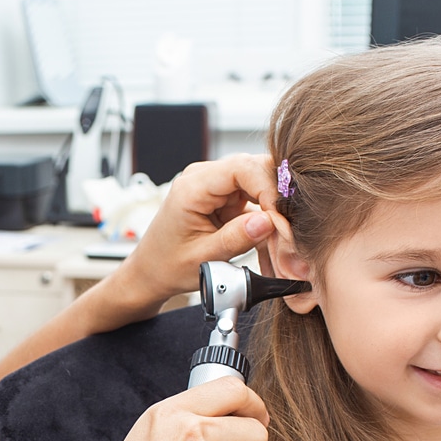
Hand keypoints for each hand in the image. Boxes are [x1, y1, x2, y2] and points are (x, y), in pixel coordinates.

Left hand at [110, 154, 278, 315]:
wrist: (151, 273)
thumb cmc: (167, 266)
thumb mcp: (203, 258)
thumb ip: (236, 238)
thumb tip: (270, 221)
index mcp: (192, 187)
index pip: (242, 168)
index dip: (268, 189)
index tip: (281, 218)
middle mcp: (205, 178)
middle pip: (256, 169)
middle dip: (277, 199)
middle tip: (289, 231)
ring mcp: (217, 186)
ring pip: (261, 184)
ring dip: (275, 211)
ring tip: (282, 241)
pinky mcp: (226, 198)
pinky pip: (256, 200)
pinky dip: (268, 220)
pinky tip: (274, 242)